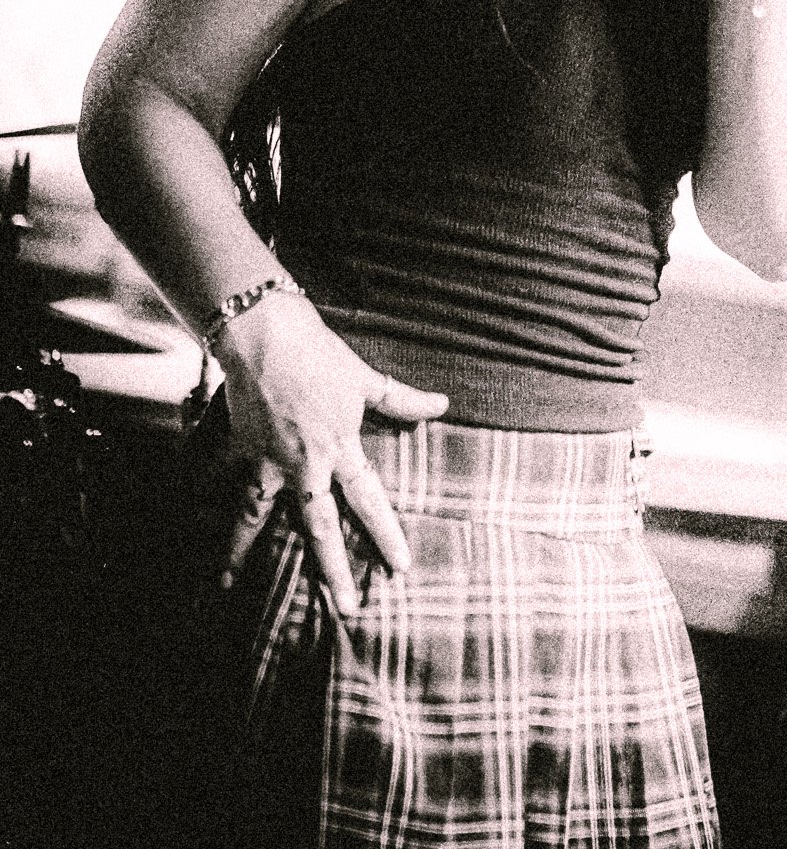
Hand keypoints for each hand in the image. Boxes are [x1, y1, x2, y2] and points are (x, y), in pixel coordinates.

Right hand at [214, 290, 447, 616]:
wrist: (265, 335)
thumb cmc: (320, 354)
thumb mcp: (365, 378)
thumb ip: (401, 399)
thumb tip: (442, 405)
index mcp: (338, 450)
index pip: (369, 500)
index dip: (384, 534)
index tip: (399, 568)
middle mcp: (301, 466)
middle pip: (319, 527)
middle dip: (331, 569)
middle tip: (345, 609)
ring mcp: (264, 460)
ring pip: (252, 516)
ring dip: (239, 551)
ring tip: (224, 585)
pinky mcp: (236, 445)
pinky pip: (215, 474)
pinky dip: (199, 488)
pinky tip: (186, 512)